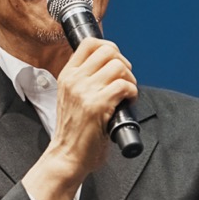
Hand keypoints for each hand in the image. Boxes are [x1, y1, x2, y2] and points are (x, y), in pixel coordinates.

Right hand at [54, 37, 136, 172]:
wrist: (66, 156)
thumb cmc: (73, 132)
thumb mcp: (69, 98)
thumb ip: (83, 81)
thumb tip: (109, 67)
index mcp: (67, 75)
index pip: (89, 43)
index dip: (109, 47)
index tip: (116, 62)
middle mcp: (75, 80)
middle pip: (108, 50)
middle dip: (123, 62)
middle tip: (124, 79)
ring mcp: (85, 92)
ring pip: (118, 66)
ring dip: (130, 78)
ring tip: (127, 93)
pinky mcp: (98, 105)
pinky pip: (124, 86)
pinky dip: (132, 93)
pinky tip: (128, 102)